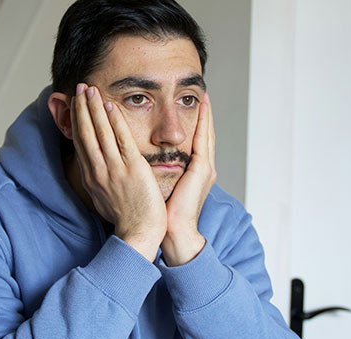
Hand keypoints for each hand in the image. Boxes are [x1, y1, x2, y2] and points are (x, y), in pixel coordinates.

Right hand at [70, 83, 166, 261]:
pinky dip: (114, 122)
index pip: (81, 143)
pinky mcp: (132, 169)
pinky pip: (121, 140)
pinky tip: (110, 106)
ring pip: (100, 132)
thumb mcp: (104, 198)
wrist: (138, 233)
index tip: (75, 104)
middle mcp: (98, 171)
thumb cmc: (126, 219)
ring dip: (94, 108)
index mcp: (92, 177)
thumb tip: (94, 171)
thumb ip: (99, 181)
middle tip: (79, 87)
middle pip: (86, 133)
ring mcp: (114, 169)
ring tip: (90, 89)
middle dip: (81, 108)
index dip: (76, 121)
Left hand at [161, 93, 216, 265]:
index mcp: (194, 173)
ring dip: (206, 113)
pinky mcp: (201, 170)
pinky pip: (203, 140)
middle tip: (202, 93)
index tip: (191, 106)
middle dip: (204, 114)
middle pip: (204, 134)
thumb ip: (160, 173)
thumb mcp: (162, 188)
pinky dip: (204, 122)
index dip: (196, 123)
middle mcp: (204, 168)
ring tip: (204, 95)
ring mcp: (205, 169)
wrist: (174, 233)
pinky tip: (202, 107)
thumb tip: (144, 163)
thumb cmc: (164, 215)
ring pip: (207, 133)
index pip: (196, 142)